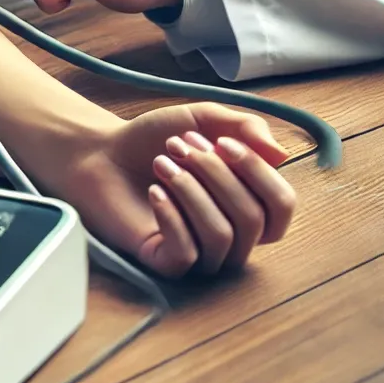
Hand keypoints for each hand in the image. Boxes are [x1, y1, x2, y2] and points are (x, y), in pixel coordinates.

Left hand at [55, 104, 296, 277]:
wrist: (102, 153)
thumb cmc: (153, 140)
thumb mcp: (202, 119)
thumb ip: (244, 126)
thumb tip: (280, 153)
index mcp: (247, 202)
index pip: (281, 206)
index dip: (258, 173)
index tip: (222, 142)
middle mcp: (231, 234)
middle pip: (253, 220)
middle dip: (216, 174)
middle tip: (180, 146)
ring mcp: (200, 253)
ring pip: (222, 237)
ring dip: (191, 190)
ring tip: (162, 163)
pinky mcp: (166, 263)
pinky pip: (188, 254)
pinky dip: (171, 215)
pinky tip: (154, 191)